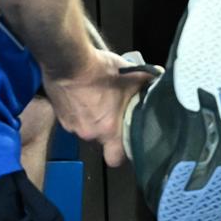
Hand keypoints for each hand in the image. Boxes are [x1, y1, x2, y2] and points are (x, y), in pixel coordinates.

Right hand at [42, 50, 159, 166]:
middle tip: (111, 117)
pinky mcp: (60, 116)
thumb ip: (146, 80)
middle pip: (100, 143)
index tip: (126, 145)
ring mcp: (72, 126)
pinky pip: (72, 121)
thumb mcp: (129, 74)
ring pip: (86, 131)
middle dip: (106, 133)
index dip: (121, 154)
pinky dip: (78, 113)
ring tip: (95, 102)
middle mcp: (89, 132)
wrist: (68, 60)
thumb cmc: (98, 70)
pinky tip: (82, 98)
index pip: (115, 159)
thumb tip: (159, 77)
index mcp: (108, 130)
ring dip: (91, 121)